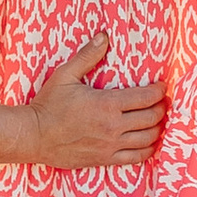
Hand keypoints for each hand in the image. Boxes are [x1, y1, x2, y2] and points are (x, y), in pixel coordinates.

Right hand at [28, 36, 164, 168]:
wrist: (34, 136)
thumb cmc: (48, 105)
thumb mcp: (65, 75)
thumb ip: (87, 55)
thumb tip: (104, 36)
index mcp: (107, 104)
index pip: (146, 97)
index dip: (159, 91)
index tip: (161, 86)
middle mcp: (113, 127)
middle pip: (152, 118)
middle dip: (161, 108)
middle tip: (162, 101)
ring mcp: (111, 146)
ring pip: (148, 139)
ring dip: (158, 128)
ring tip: (158, 120)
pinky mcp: (105, 159)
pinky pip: (136, 158)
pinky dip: (148, 149)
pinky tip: (150, 142)